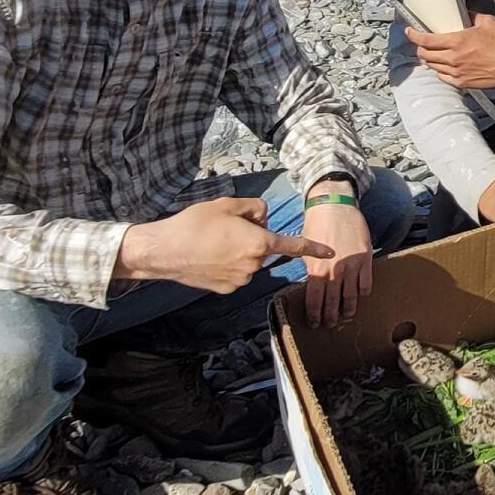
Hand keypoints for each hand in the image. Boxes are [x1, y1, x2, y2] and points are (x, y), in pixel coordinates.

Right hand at [115, 197, 332, 293]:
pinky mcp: (227, 289)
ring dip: (239, 250)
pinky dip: (227, 264)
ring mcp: (240, 280)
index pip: (292, 245)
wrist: (163, 251)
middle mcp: (253, 265)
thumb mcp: (227, 204)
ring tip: (211, 242)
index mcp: (258, 243)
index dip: (313, 247)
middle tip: (224, 228)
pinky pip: (236, 272)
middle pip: (263, 246)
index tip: (331, 252)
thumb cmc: (194, 224)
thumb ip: (254, 208)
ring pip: (249, 260)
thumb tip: (263, 218)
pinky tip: (208, 256)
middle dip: (253, 236)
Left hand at [301, 201, 372, 327]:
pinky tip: (360, 295)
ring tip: (346, 315)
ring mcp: (352, 266)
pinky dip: (363, 292)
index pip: (315, 300)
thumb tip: (311, 283)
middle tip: (329, 324)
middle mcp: (334, 271)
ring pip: (351, 296)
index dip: (314, 315)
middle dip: (330, 317)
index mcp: (317, 269)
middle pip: (333, 302)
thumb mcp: (307, 247)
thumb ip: (310, 267)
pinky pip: (366, 283)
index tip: (314, 323)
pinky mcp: (365, 258)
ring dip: (348, 309)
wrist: (334, 205)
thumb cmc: (317, 223)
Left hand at [407, 13, 494, 89]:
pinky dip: (439, 70)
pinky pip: (442, 77)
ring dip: (429, 59)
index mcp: (457, 41)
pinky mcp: (461, 82)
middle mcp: (453, 58)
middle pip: (425, 54)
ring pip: (432, 66)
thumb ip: (470, 15)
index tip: (409, 31)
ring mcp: (456, 72)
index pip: (426, 40)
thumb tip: (461, 12)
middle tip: (422, 43)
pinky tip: (444, 65)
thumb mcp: (486, 22)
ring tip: (433, 53)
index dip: (414, 36)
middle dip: (420, 48)